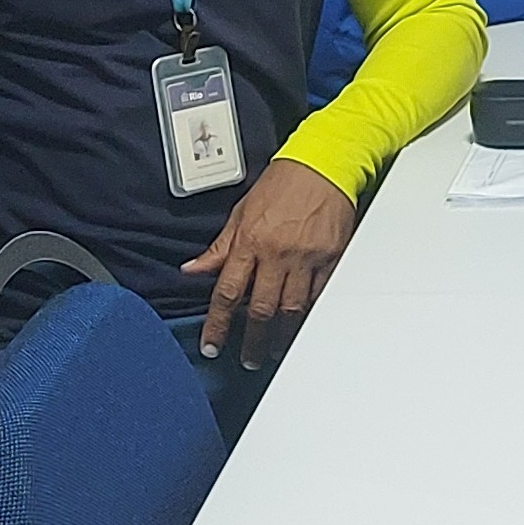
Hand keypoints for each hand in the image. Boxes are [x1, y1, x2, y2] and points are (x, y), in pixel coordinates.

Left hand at [181, 158, 359, 365]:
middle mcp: (277, 254)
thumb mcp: (241, 213)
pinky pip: (318, 296)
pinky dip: (309, 315)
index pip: (228, 293)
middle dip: (252, 340)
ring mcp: (305, 259)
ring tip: (274, 350)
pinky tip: (302, 326)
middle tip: (247, 359)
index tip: (212, 345)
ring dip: (280, 335)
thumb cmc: (282, 184)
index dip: (218, 324)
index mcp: (250, 242)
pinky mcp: (330, 259)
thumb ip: (218, 248)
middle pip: (261, 309)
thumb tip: (193, 269)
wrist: (323, 165)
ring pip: (291, 309)